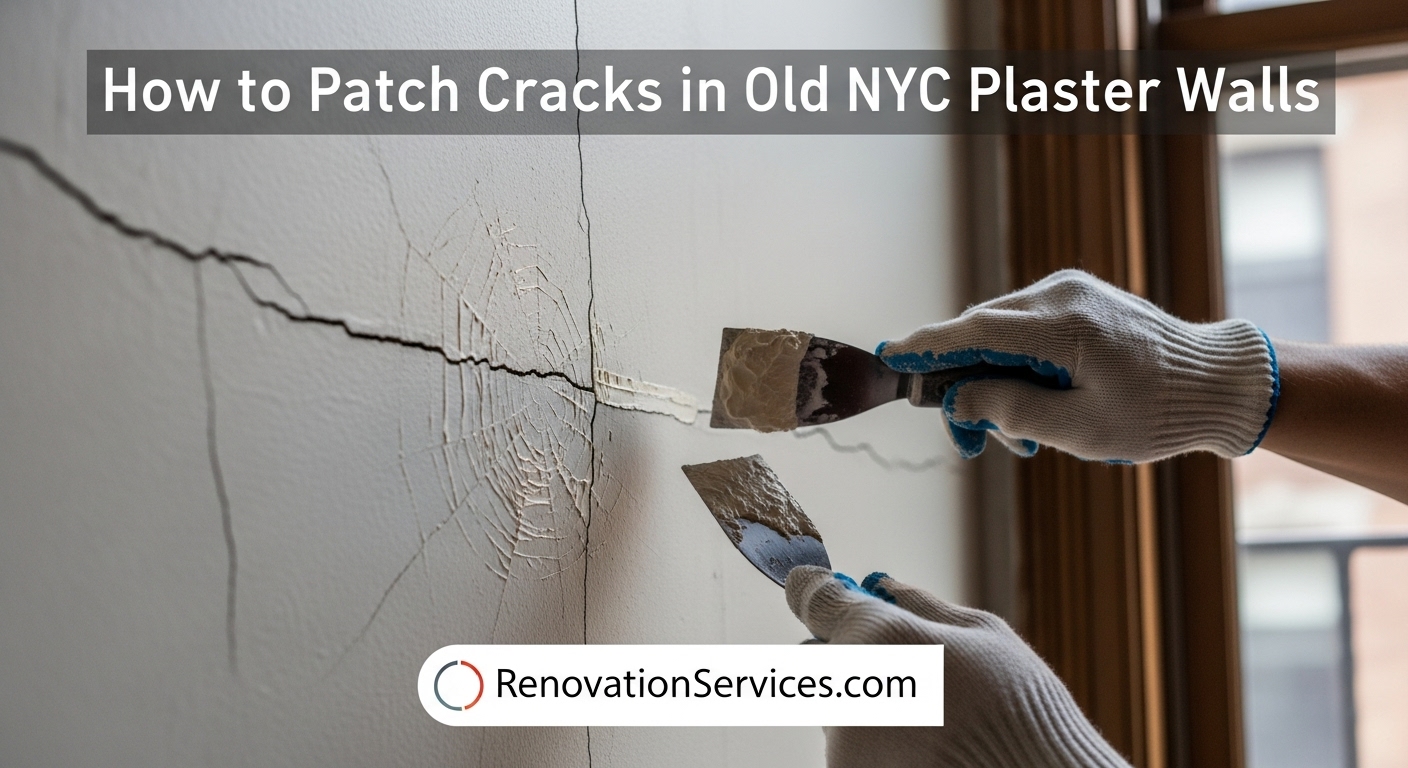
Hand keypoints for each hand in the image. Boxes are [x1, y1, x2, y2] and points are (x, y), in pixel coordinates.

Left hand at [786, 565, 1129, 767]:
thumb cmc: (1019, 710)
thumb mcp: (985, 635)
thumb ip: (921, 607)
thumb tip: (884, 585)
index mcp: (881, 638)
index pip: (815, 600)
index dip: (813, 589)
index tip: (811, 584)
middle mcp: (849, 687)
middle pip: (823, 655)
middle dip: (850, 653)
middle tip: (900, 665)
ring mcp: (843, 738)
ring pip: (836, 703)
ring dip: (865, 700)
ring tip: (926, 715)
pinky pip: (848, 741)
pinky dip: (873, 738)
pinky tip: (920, 742)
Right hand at [877, 269, 1277, 462]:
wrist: (1216, 383)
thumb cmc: (1157, 411)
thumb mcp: (1082, 428)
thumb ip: (1012, 410)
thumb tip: (958, 399)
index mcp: (1062, 325)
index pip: (973, 330)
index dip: (926, 345)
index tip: (889, 356)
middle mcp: (1060, 295)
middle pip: (980, 335)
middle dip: (965, 388)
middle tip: (972, 444)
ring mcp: (1068, 293)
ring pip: (999, 336)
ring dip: (994, 383)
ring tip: (1023, 438)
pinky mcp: (1076, 300)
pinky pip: (1023, 332)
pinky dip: (1016, 369)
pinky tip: (1036, 408)